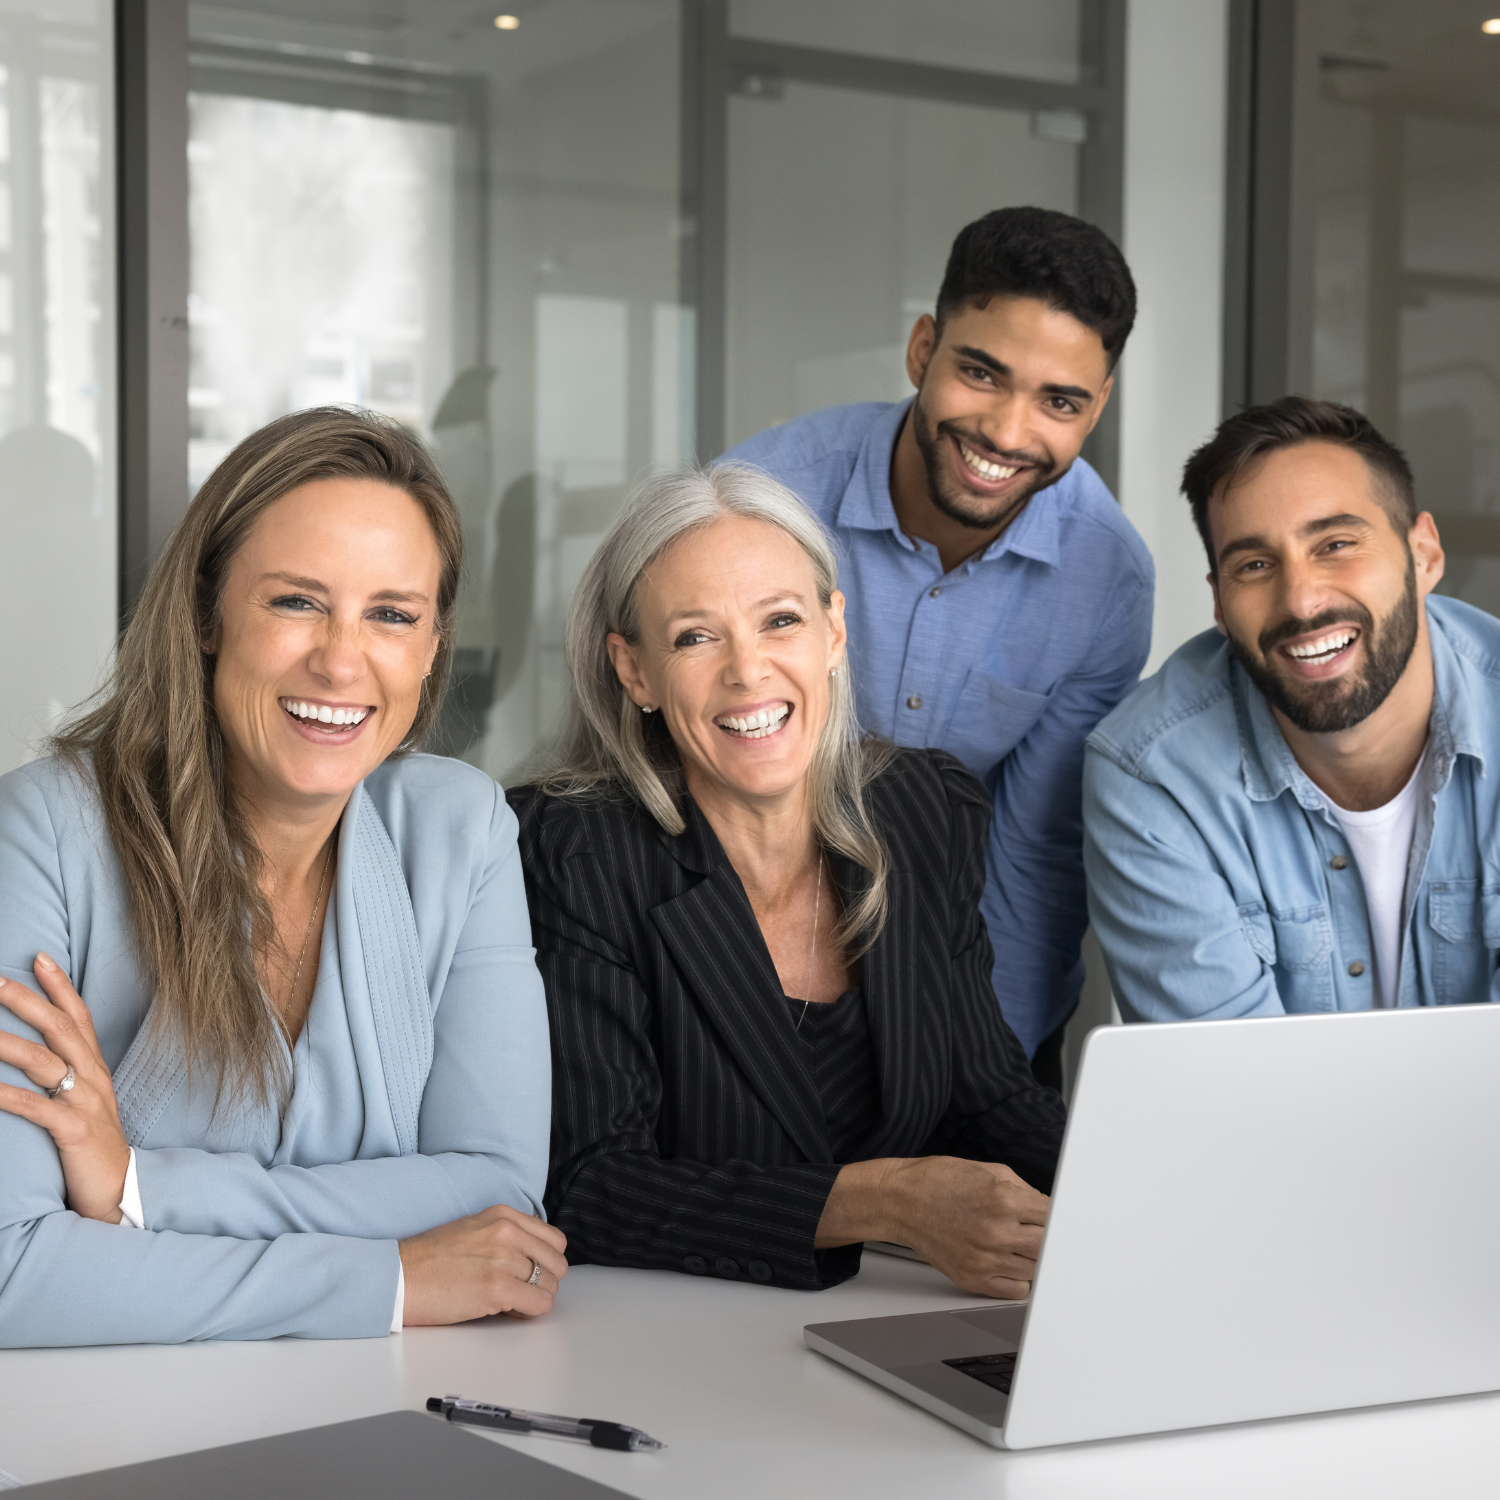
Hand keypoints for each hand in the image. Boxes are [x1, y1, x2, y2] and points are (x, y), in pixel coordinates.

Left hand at [0, 954, 130, 1222]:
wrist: (120, 1193)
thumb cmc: (93, 1149)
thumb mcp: (85, 1105)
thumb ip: (67, 1076)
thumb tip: (38, 1054)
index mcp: (95, 1070)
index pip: (80, 1017)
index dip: (60, 987)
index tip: (39, 957)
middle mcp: (93, 1079)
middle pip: (60, 1029)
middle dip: (27, 1001)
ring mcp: (86, 1103)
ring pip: (45, 1062)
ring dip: (8, 1043)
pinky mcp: (75, 1132)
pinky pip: (37, 1108)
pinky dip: (8, 1096)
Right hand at [399, 1204, 568, 1325]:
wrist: (399, 1277)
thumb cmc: (430, 1259)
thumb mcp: (474, 1229)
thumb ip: (506, 1236)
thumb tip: (533, 1258)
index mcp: (503, 1215)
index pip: (554, 1239)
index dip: (546, 1261)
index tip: (530, 1273)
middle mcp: (507, 1232)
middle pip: (557, 1262)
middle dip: (545, 1282)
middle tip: (522, 1292)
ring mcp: (503, 1259)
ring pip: (551, 1284)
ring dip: (536, 1297)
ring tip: (511, 1301)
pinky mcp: (496, 1288)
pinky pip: (539, 1303)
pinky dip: (529, 1312)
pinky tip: (507, 1310)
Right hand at [888, 1157, 1048, 1299]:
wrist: (900, 1201)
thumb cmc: (938, 1181)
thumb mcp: (987, 1170)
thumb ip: (1023, 1189)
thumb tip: (1047, 1207)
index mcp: (1003, 1199)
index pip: (1053, 1216)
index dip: (1056, 1215)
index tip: (1053, 1216)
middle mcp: (997, 1232)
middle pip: (1048, 1246)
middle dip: (1046, 1236)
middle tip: (1036, 1229)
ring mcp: (985, 1259)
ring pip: (1035, 1269)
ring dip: (1033, 1256)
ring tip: (1018, 1242)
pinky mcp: (972, 1278)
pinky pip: (1016, 1290)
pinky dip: (1019, 1278)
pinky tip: (1008, 1261)